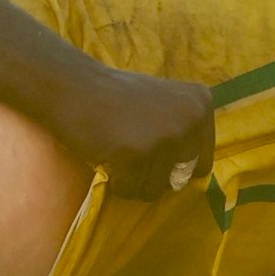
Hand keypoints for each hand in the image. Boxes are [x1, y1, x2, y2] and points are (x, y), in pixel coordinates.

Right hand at [46, 65, 215, 203]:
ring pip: (155, 189)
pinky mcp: (136, 153)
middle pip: (180, 178)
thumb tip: (193, 176)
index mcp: (200, 104)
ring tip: (117, 151)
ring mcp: (165, 136)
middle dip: (154, 174)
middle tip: (131, 149)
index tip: (151, 147)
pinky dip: (116, 182)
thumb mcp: (164, 103)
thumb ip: (183, 130)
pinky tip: (106, 156)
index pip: (202, 162)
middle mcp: (190, 118)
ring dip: (133, 179)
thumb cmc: (116, 97)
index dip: (173, 164)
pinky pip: (131, 190)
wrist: (73, 85)